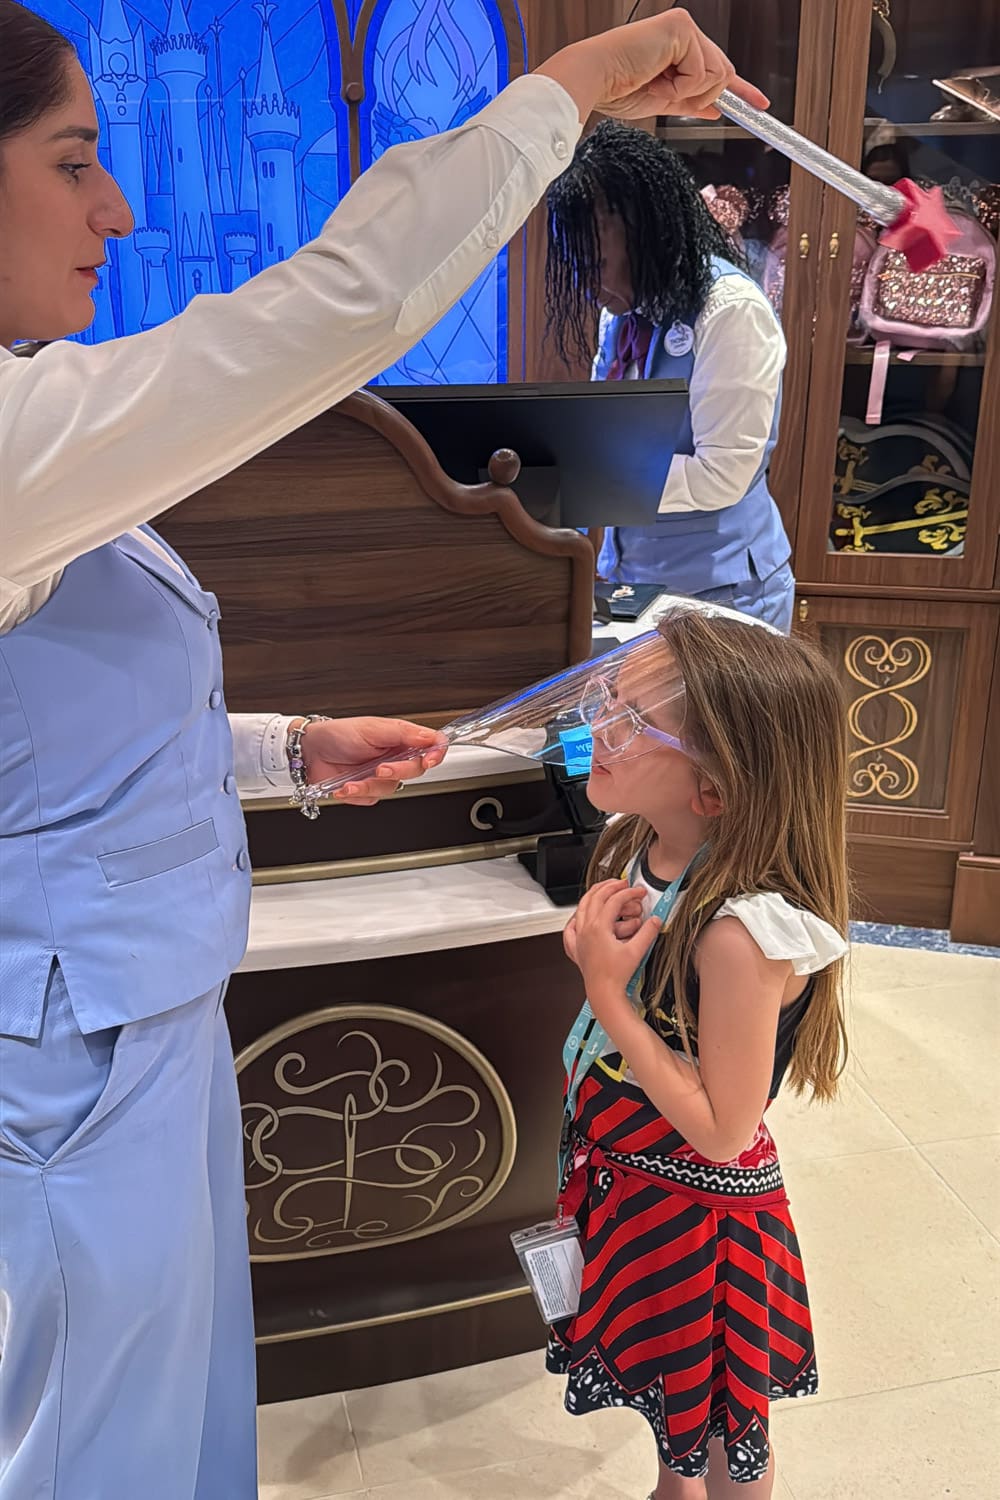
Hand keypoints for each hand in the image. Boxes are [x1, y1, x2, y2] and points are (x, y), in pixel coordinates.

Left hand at [300, 717, 447, 806]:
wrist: (308, 753)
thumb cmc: (337, 734)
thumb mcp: (372, 728)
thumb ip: (404, 733)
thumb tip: (431, 737)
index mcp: (400, 738)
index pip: (431, 746)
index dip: (436, 754)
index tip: (429, 760)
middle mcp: (394, 757)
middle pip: (416, 771)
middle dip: (397, 772)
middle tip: (381, 768)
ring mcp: (381, 775)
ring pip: (392, 788)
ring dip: (370, 785)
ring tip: (353, 779)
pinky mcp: (367, 791)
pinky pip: (372, 799)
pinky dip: (357, 793)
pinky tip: (345, 785)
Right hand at [537, 8, 768, 124]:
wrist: (594, 81)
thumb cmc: (615, 87)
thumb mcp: (662, 102)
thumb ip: (691, 103)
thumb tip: (715, 109)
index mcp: (678, 45)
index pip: (718, 67)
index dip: (741, 88)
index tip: (760, 103)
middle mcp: (683, 31)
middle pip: (722, 73)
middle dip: (699, 95)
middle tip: (665, 94)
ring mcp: (684, 27)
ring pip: (716, 74)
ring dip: (687, 92)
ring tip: (657, 85)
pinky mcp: (681, 28)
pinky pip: (702, 71)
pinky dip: (680, 86)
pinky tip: (657, 78)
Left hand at [564, 880, 661, 1001]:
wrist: (603, 993)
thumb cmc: (616, 976)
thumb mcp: (636, 952)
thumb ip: (648, 933)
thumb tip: (656, 920)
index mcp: (598, 927)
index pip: (614, 900)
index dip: (629, 892)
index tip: (639, 892)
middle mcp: (586, 929)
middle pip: (596, 897)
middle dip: (610, 886)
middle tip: (623, 883)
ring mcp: (580, 936)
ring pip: (582, 906)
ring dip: (594, 895)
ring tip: (604, 890)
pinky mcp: (577, 946)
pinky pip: (571, 927)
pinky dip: (576, 917)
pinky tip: (580, 916)